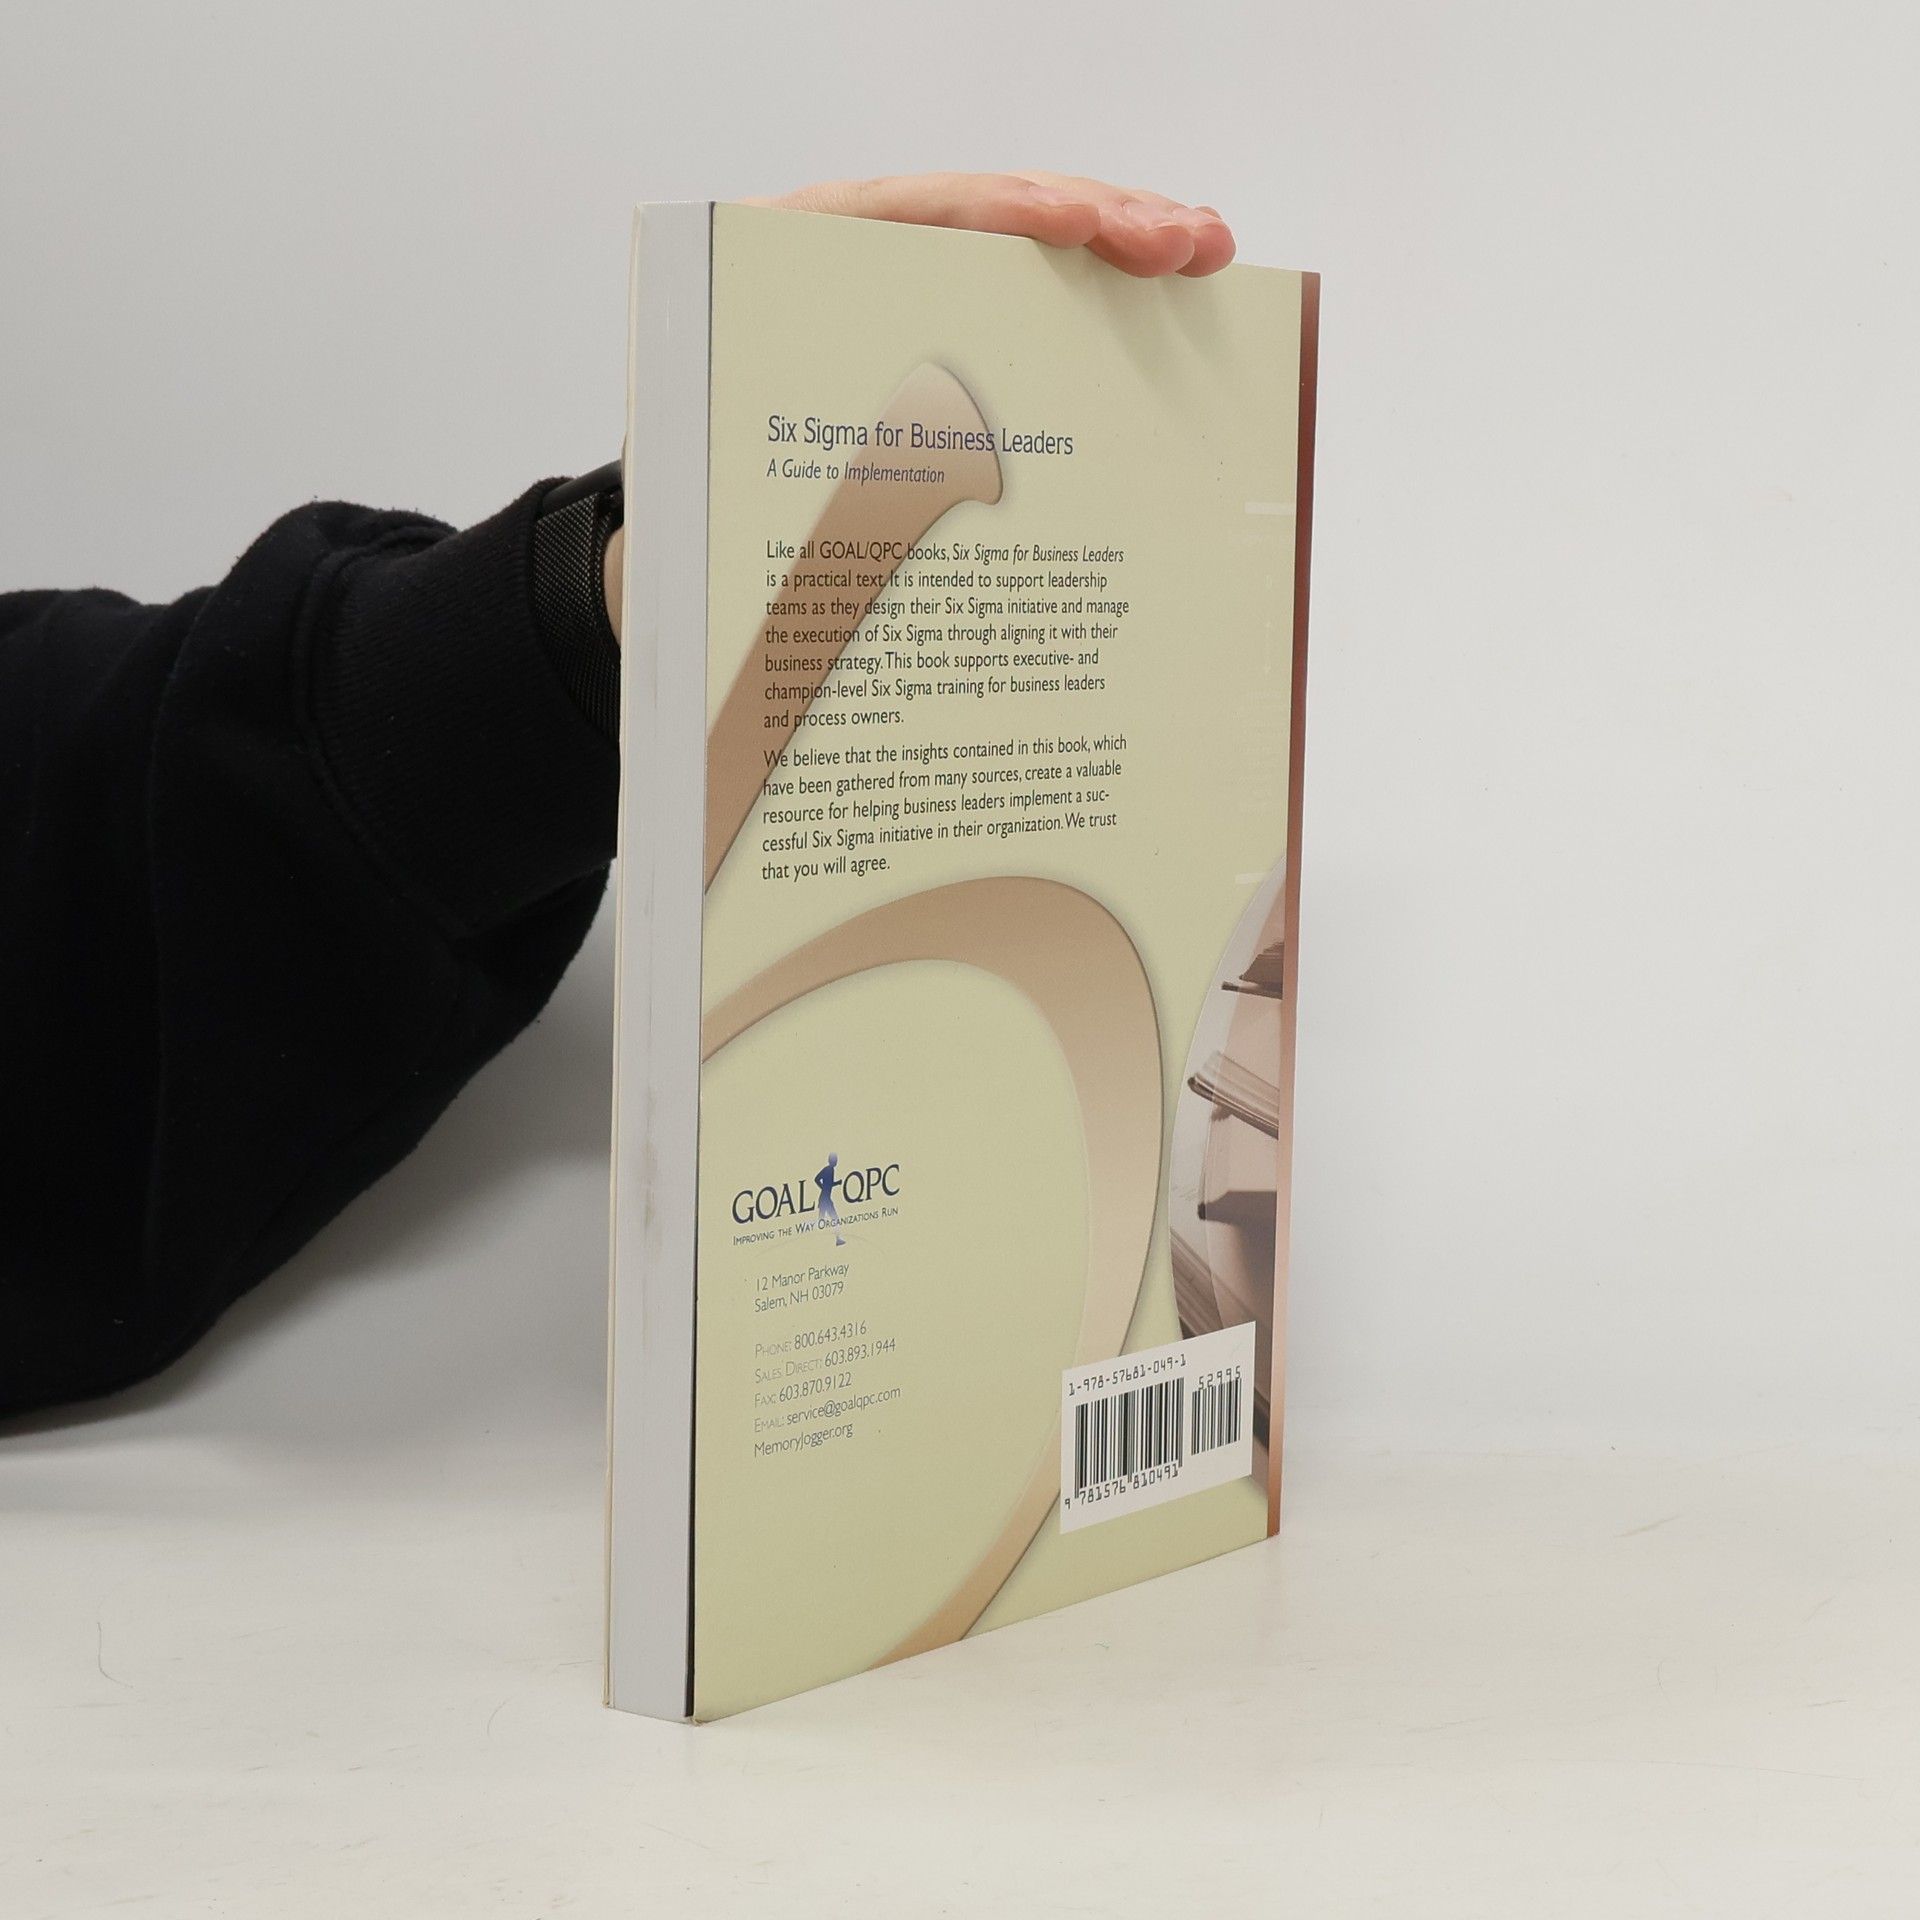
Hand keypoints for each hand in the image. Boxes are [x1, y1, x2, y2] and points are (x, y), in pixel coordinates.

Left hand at [604, 172, 1234, 637]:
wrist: (682, 555)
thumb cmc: (697, 530)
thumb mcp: (715, 506)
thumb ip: (764, 507)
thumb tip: (824, 567)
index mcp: (770, 285)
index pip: (894, 217)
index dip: (990, 213)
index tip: (1070, 228)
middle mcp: (844, 279)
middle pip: (981, 219)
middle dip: (1090, 223)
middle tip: (1179, 246)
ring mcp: (906, 313)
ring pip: (1020, 261)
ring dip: (1118, 257)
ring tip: (1202, 255)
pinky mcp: (945, 360)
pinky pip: (1027, 319)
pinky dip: (1100, 317)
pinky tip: (1171, 306)